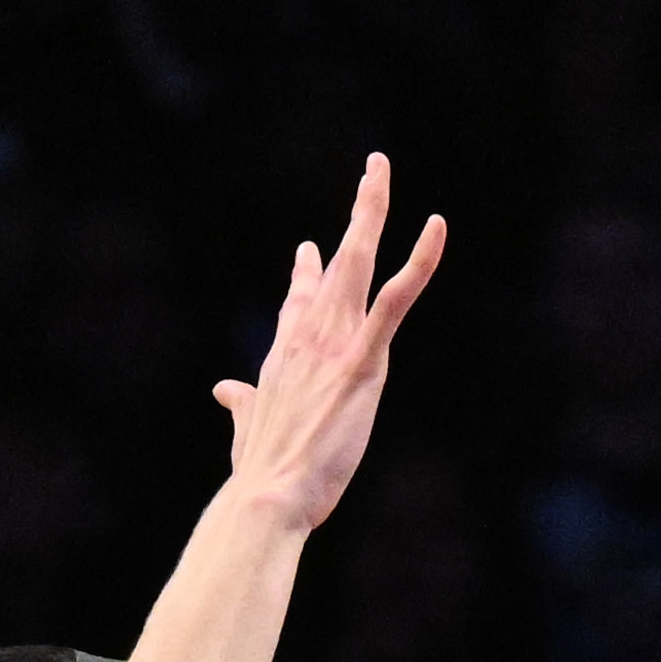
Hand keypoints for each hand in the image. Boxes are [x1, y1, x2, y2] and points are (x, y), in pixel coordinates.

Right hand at [212, 154, 447, 534]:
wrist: (268, 493)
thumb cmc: (264, 472)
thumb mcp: (250, 428)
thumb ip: (243, 404)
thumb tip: (226, 390)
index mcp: (285, 354)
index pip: (299, 301)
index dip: (307, 274)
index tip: (310, 250)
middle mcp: (308, 335)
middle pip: (335, 263)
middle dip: (356, 214)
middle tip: (373, 171)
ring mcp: (335, 343)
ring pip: (358, 263)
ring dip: (371, 211)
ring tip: (381, 168)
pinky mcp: (364, 361)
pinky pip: (395, 300)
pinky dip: (417, 262)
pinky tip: (434, 228)